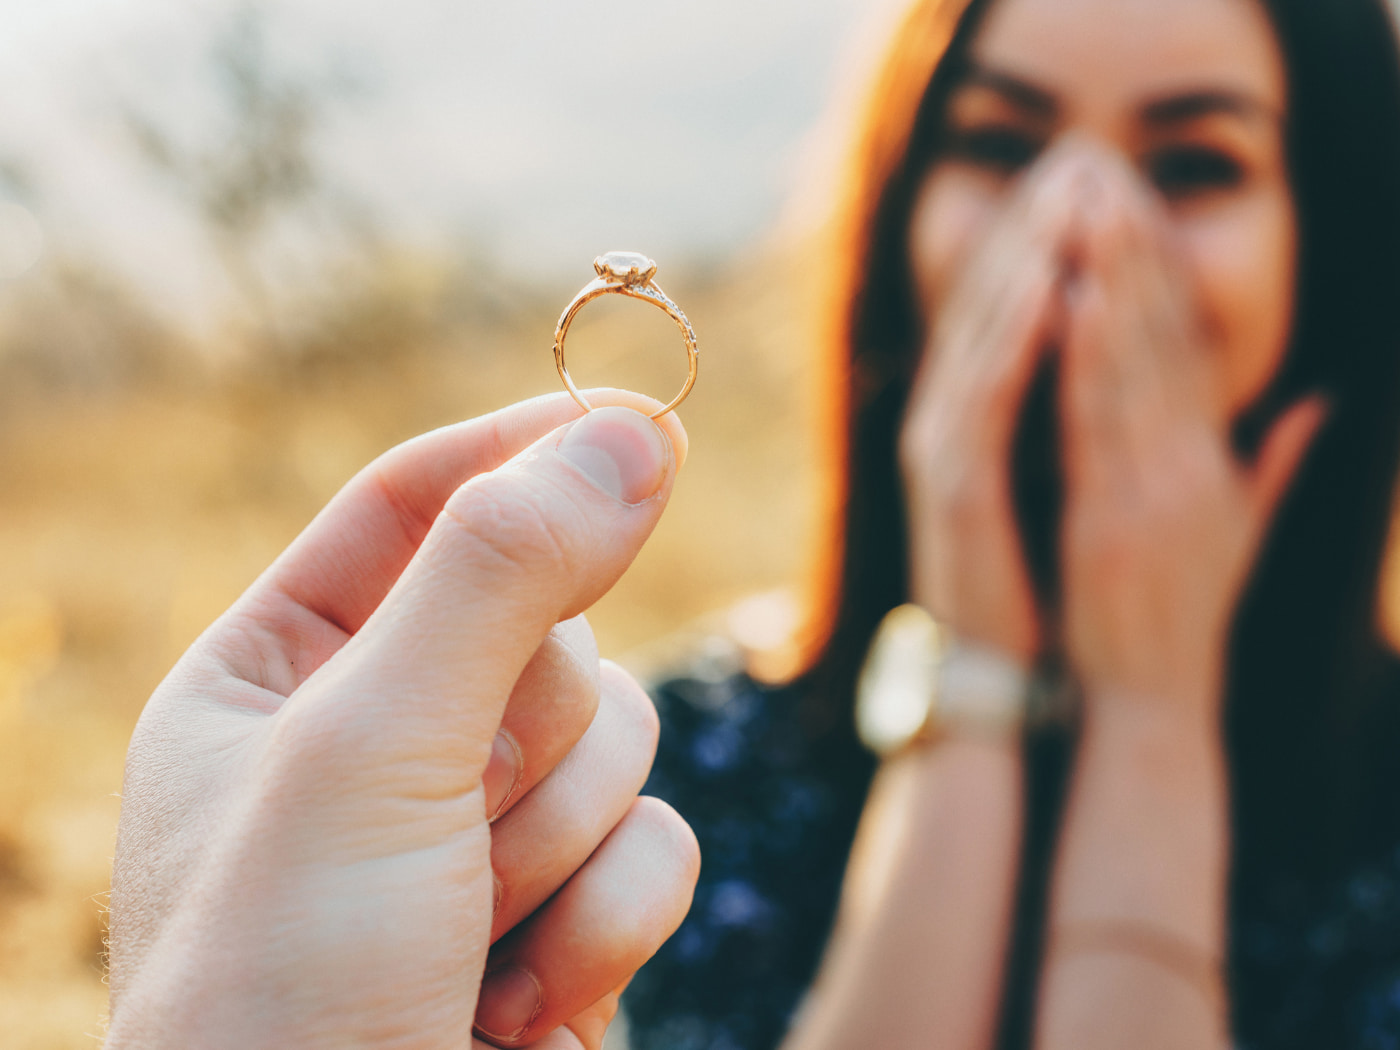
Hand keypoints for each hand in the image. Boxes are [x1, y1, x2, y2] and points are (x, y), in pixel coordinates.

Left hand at [105, 393, 700, 1049]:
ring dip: (565, 839)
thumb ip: (499, 576)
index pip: (417, 501)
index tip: (643, 422)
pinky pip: (660, 845)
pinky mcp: (563, 911)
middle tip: (456, 818)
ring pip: (624, 733)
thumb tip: (631, 435)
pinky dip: (605, 923)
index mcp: (280, 673)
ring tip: (469, 934)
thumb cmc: (287, 989)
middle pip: (548, 622)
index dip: (527, 452)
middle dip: (530, 729)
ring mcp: (476, 828)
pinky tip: (513, 1002)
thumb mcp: (369, 749)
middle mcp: (377, 738)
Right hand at [900, 143, 1091, 659]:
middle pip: (988, 300)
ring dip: (1023, 255)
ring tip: (1067, 190)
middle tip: (1077, 154)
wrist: (1004, 670)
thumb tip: (1136, 363)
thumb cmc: (1046, 580)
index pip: (1013, 308)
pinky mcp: (949, 483)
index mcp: (981, 417)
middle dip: (1033, 224)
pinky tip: (1049, 280)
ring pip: (981, 331)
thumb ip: (1093, 417)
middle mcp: (949, 419)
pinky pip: (982, 392)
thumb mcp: (1074, 481)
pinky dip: (1013, 335)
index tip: (1095, 180)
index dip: (1049, 238)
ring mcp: (942, 448)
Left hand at [1059, 160, 1322, 721]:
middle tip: (1110, 173)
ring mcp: (1152, 489)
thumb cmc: (1180, 620)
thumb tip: (1316, 402)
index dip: (1165, 272)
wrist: (1151, 702)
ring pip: (1135, 364)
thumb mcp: (1236, 536)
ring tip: (1091, 206)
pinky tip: (1070, 298)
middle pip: (1167, 337)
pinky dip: (1087, 357)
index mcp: (1210, 463)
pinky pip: (1096, 422)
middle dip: (1138, 250)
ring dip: (1113, 279)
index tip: (1139, 208)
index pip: (1190, 348)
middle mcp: (1189, 464)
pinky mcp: (1113, 516)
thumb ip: (1273, 465)